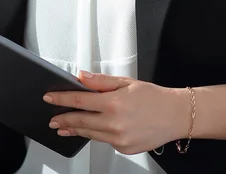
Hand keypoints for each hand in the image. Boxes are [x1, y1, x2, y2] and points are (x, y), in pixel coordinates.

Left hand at [44, 71, 186, 154]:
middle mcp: (114, 123)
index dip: (61, 99)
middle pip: (80, 121)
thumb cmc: (154, 97)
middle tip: (53, 119)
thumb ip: (101, 82)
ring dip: (75, 129)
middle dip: (63, 119)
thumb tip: (81, 77)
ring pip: (90, 133)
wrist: (175, 116)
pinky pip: (104, 140)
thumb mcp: (126, 82)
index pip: (79, 101)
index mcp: (114, 103)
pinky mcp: (123, 149)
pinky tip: (95, 129)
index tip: (50, 98)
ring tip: (64, 127)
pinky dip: (97, 133)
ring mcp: (118, 139)